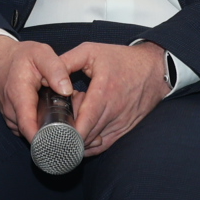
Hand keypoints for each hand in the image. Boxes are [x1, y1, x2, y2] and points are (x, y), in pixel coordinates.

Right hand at [0, 33, 74, 140]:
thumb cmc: (21, 57)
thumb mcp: (41, 53)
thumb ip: (56, 69)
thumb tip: (67, 90)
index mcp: (19, 94)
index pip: (28, 125)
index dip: (43, 139)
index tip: (61, 143)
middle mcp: (11, 110)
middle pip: (33, 132)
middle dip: (52, 134)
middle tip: (73, 128)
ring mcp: (10, 117)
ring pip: (31, 133)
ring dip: (47, 131)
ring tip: (64, 121)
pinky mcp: (12, 120)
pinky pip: (28, 130)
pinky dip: (40, 128)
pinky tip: (51, 118)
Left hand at [52, 41, 171, 155]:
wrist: (153, 69)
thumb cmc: (122, 59)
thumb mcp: (91, 51)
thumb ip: (66, 61)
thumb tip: (45, 75)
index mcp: (105, 90)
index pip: (87, 118)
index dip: (71, 131)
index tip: (55, 135)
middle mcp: (114, 109)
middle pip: (89, 133)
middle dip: (69, 137)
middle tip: (52, 133)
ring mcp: (121, 122)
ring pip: (96, 141)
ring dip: (79, 141)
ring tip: (65, 133)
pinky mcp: (124, 129)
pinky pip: (106, 145)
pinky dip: (91, 147)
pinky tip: (79, 142)